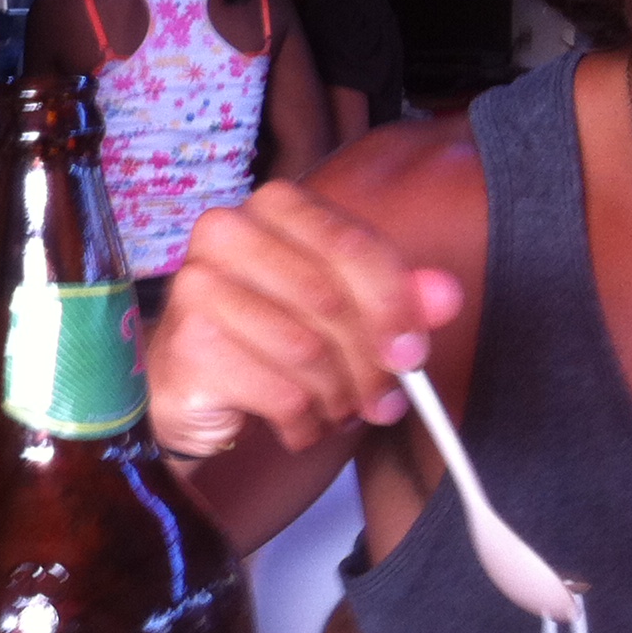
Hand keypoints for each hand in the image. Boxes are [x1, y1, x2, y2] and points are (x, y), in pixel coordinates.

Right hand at [147, 183, 464, 456]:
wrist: (195, 383)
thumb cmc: (274, 336)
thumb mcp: (347, 312)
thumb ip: (399, 298)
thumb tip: (445, 295)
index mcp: (272, 207)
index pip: (351, 244)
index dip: (393, 304)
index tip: (412, 353)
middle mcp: (225, 233)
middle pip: (330, 301)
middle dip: (368, 364)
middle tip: (382, 400)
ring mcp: (196, 286)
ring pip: (306, 350)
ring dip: (338, 399)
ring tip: (336, 411)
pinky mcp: (186, 345)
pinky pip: (279, 392)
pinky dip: (303, 423)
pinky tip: (299, 425)